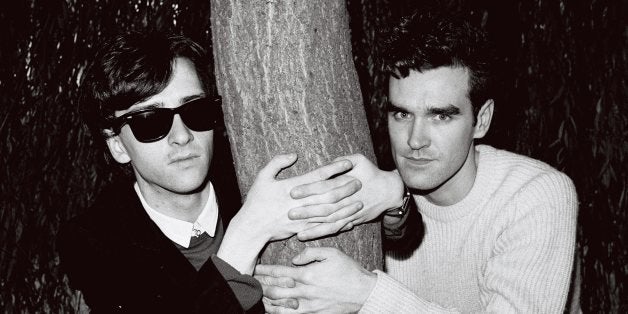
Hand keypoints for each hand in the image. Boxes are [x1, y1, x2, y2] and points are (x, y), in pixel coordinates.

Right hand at [218, 154, 360, 273]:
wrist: (252, 228)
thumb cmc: (256, 201)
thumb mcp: (262, 177)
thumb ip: (277, 163)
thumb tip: (294, 154)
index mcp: (292, 187)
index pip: (318, 175)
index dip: (335, 168)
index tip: (348, 163)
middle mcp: (300, 202)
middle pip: (329, 194)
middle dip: (345, 188)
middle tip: (359, 182)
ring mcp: (302, 217)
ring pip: (330, 212)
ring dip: (346, 207)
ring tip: (359, 202)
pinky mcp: (303, 229)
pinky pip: (324, 227)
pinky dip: (337, 224)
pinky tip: (348, 221)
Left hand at [255, 247, 376, 313]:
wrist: (363, 293)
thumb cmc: (349, 271)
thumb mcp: (332, 253)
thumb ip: (310, 252)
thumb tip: (294, 258)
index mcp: (308, 274)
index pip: (280, 272)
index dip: (265, 270)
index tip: (256, 268)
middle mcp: (305, 291)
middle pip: (275, 290)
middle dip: (261, 286)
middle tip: (251, 282)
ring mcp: (308, 305)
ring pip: (280, 305)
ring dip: (266, 301)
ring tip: (257, 296)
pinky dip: (279, 312)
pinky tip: (272, 310)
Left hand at [289, 154, 404, 239]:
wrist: (389, 191)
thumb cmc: (372, 173)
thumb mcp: (360, 160)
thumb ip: (342, 161)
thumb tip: (326, 164)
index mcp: (347, 182)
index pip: (324, 186)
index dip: (309, 189)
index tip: (293, 192)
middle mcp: (347, 199)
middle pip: (325, 206)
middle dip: (307, 210)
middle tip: (289, 212)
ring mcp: (350, 212)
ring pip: (329, 220)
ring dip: (312, 225)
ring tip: (294, 229)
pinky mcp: (351, 221)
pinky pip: (334, 229)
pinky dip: (320, 233)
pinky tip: (306, 235)